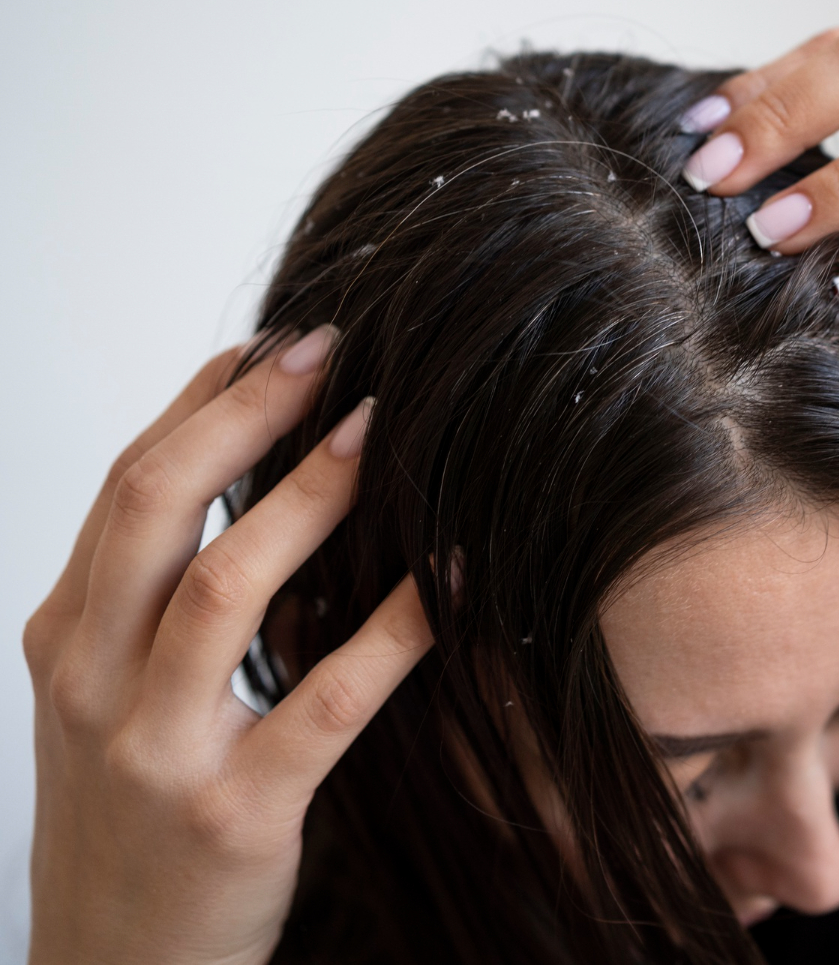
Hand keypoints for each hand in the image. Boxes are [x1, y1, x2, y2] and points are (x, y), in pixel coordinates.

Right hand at [24, 331, 431, 964]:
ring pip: (229, 588)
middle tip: (329, 350)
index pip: (127, 488)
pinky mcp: (236, 813)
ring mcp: (158, 751)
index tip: (272, 343)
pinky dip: (399, 628)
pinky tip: (452, 577)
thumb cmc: (132, 812)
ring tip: (379, 430)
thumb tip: (255, 476)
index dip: (202, 404)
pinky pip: (329, 699)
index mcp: (67, 638)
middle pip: (158, 509)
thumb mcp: (110, 697)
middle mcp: (95, 682)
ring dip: (311, 497)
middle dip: (245, 416)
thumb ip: (158, 598)